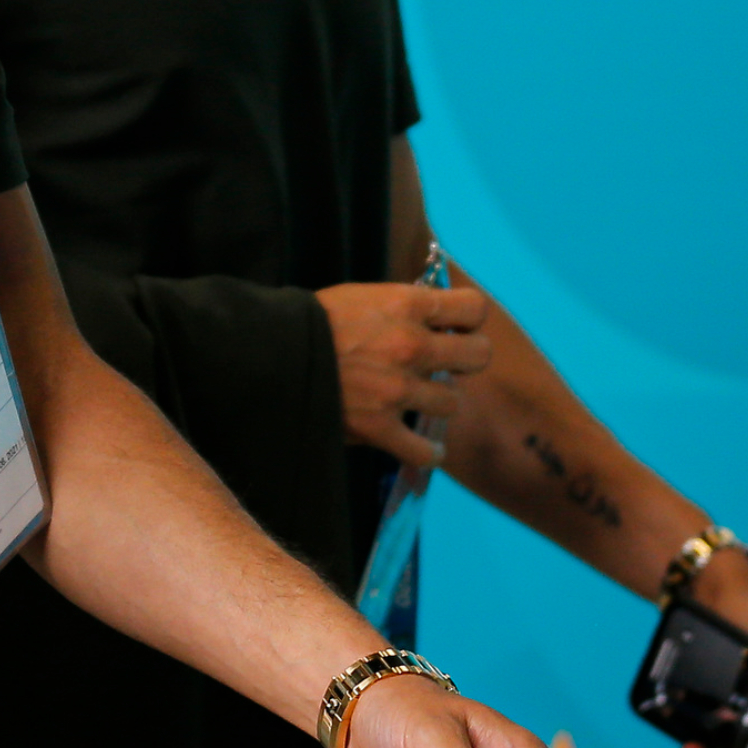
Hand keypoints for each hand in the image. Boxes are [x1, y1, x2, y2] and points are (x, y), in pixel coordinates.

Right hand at [317, 280, 492, 466]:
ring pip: (452, 402)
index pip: (474, 308)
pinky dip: (428, 452)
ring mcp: (398, 389)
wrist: (269, 354)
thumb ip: (400, 306)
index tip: (457, 327)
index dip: (469, 319)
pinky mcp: (380, 426)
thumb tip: (432, 316)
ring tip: (420, 399)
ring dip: (438, 401)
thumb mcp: (361, 296)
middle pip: (479, 356)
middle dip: (466, 359)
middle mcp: (412, 346)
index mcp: (406, 305)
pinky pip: (426, 451)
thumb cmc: (310, 321)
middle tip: (447, 364)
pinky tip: (427, 448)